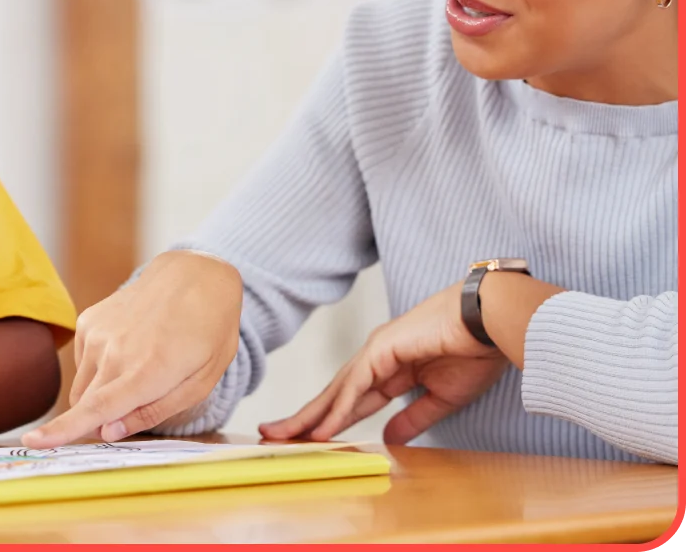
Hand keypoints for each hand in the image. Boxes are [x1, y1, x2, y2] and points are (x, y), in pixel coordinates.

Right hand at [23, 250, 242, 447]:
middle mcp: (116, 350)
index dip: (62, 430)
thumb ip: (152, 412)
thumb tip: (107, 432)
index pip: (97, 408)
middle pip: (85, 406)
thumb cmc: (207, 333)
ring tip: (140, 368)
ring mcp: (98, 332)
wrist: (194, 275)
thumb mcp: (200, 383)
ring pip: (82, 388)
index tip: (33, 443)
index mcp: (149, 370)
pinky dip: (99, 369)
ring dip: (101, 394)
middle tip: (135, 408)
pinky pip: (83, 363)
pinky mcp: (88, 320)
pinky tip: (129, 349)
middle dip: (99, 421)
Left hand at [260, 283, 506, 445]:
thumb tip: (390, 437)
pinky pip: (358, 384)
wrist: (489, 322)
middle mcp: (375, 359)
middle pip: (334, 395)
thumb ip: (412, 418)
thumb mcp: (440, 397)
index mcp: (389, 369)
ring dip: (311, 415)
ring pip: (337, 390)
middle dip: (304, 417)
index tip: (305, 440)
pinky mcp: (383, 348)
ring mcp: (376, 351)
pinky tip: (323, 428)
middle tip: (272, 434)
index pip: (350, 401)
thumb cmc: (473, 352)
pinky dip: (340, 407)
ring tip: (286, 436)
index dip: (328, 420)